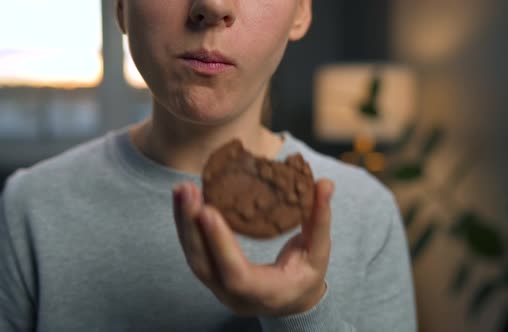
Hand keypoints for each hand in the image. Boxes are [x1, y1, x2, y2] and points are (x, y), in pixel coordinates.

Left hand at [172, 179, 334, 316]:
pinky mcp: (210, 276)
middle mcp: (235, 296)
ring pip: (193, 258)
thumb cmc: (306, 275)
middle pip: (204, 265)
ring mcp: (218, 289)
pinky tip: (184, 200)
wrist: (290, 300)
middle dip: (192, 225)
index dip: (221, 243)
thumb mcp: (319, 250)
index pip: (236, 274)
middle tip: (188, 190)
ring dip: (184, 222)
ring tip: (182, 190)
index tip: (209, 210)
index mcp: (265, 293)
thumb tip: (325, 183)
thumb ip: (321, 218)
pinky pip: (193, 252)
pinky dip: (186, 225)